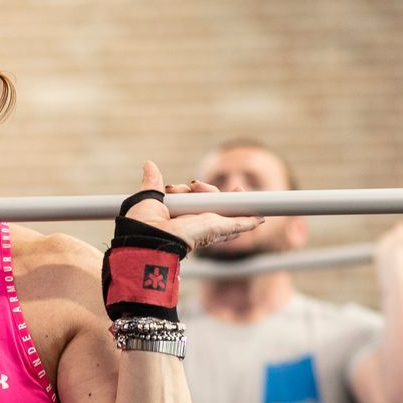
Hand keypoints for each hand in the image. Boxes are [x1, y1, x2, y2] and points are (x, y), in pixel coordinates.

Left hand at [123, 161, 262, 251]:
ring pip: (226, 210)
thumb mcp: (148, 198)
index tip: (192, 186)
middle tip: (199, 186)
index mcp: (178, 217)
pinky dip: (250, 221)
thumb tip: (149, 165)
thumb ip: (152, 183)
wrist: (149, 238)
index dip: (195, 192)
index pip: (192, 202)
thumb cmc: (142, 226)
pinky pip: (239, 224)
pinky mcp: (218, 229)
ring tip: (231, 189)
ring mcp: (208, 227)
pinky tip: (260, 217)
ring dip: (231, 199)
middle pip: (212, 205)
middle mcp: (194, 224)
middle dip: (213, 193)